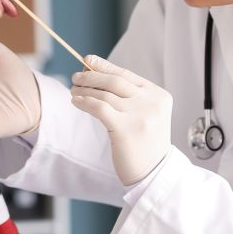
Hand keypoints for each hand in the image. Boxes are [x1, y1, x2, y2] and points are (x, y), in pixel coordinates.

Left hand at [70, 55, 171, 184]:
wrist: (154, 173)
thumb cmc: (145, 144)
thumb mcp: (145, 115)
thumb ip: (129, 96)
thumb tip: (97, 74)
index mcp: (159, 96)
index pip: (127, 75)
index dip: (105, 66)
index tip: (88, 60)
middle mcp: (151, 103)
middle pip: (114, 81)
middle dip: (92, 76)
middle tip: (75, 76)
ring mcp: (140, 115)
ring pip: (105, 94)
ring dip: (85, 90)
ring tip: (73, 91)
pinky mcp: (125, 129)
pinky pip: (99, 108)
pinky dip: (85, 102)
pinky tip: (76, 102)